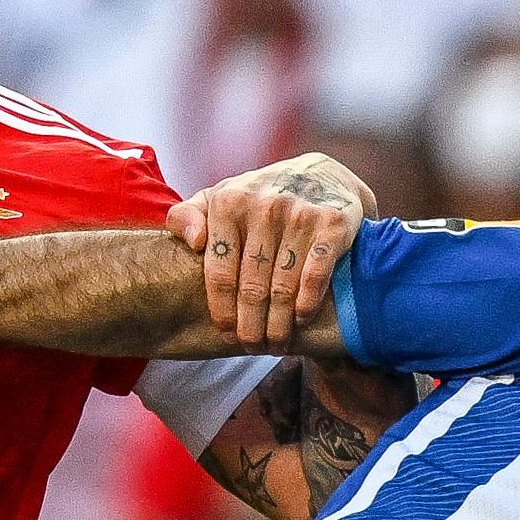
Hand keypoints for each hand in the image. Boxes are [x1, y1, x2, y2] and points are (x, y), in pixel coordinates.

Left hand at [169, 154, 364, 347]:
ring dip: (279, 322)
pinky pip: (316, 274)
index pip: (220, 271)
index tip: (226, 332)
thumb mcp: (219, 197)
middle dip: (251, 324)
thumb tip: (192, 242)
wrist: (322, 174)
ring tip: (276, 342)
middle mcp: (264, 206)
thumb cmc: (260, 197)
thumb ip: (186, 215)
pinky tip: (301, 319)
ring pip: (283, 285)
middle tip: (252, 345)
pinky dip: (307, 301)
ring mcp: (299, 214)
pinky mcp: (332, 224)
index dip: (222, 309)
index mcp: (229, 202)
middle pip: (252, 285)